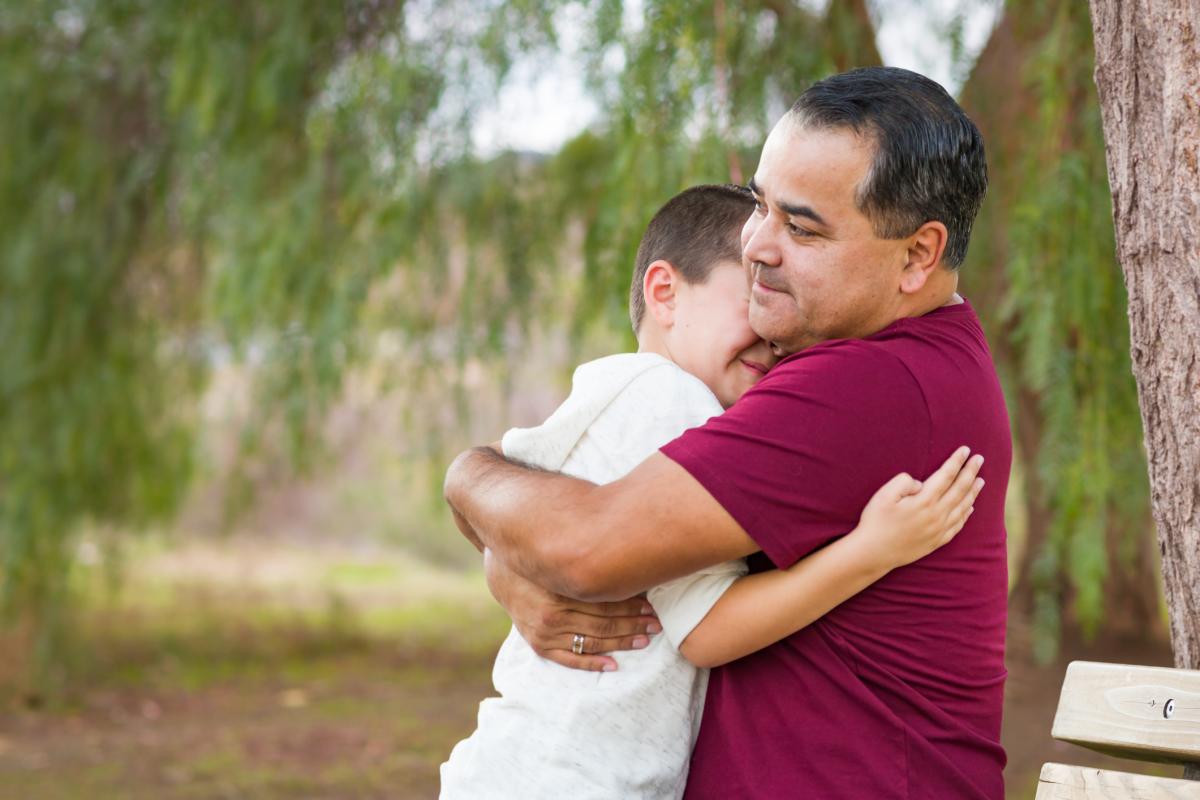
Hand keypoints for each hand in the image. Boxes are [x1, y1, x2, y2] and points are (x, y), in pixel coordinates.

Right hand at [483, 549, 661, 671]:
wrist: (505, 575)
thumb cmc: (543, 562)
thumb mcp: (563, 559)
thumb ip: (590, 565)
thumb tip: (630, 563)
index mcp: (559, 591)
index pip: (604, 604)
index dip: (631, 606)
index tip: (653, 607)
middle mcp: (551, 615)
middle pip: (602, 624)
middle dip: (633, 625)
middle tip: (656, 625)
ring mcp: (544, 633)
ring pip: (590, 642)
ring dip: (620, 643)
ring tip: (644, 640)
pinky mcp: (539, 645)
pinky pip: (569, 659)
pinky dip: (592, 663)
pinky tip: (613, 665)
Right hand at [854, 446, 984, 571]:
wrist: (874, 553)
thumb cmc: (875, 521)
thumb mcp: (883, 495)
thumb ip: (903, 482)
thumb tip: (921, 483)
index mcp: (924, 501)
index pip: (946, 476)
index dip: (956, 461)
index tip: (966, 449)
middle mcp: (936, 515)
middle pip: (959, 489)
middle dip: (970, 472)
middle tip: (980, 458)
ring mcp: (938, 530)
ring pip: (962, 507)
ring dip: (973, 492)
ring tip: (981, 480)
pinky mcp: (936, 541)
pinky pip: (958, 525)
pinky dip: (966, 515)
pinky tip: (970, 508)